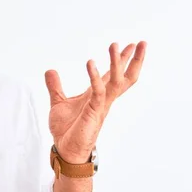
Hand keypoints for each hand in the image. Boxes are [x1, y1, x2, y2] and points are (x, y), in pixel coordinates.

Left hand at [44, 41, 146, 163]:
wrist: (65, 149)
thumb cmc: (66, 129)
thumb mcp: (58, 102)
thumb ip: (55, 87)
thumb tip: (50, 70)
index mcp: (97, 95)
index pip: (112, 74)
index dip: (121, 60)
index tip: (131, 45)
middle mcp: (103, 99)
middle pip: (124, 77)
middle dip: (133, 60)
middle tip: (141, 42)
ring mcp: (100, 106)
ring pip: (115, 81)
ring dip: (116, 63)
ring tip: (115, 45)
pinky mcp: (93, 112)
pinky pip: (97, 92)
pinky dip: (94, 77)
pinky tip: (90, 63)